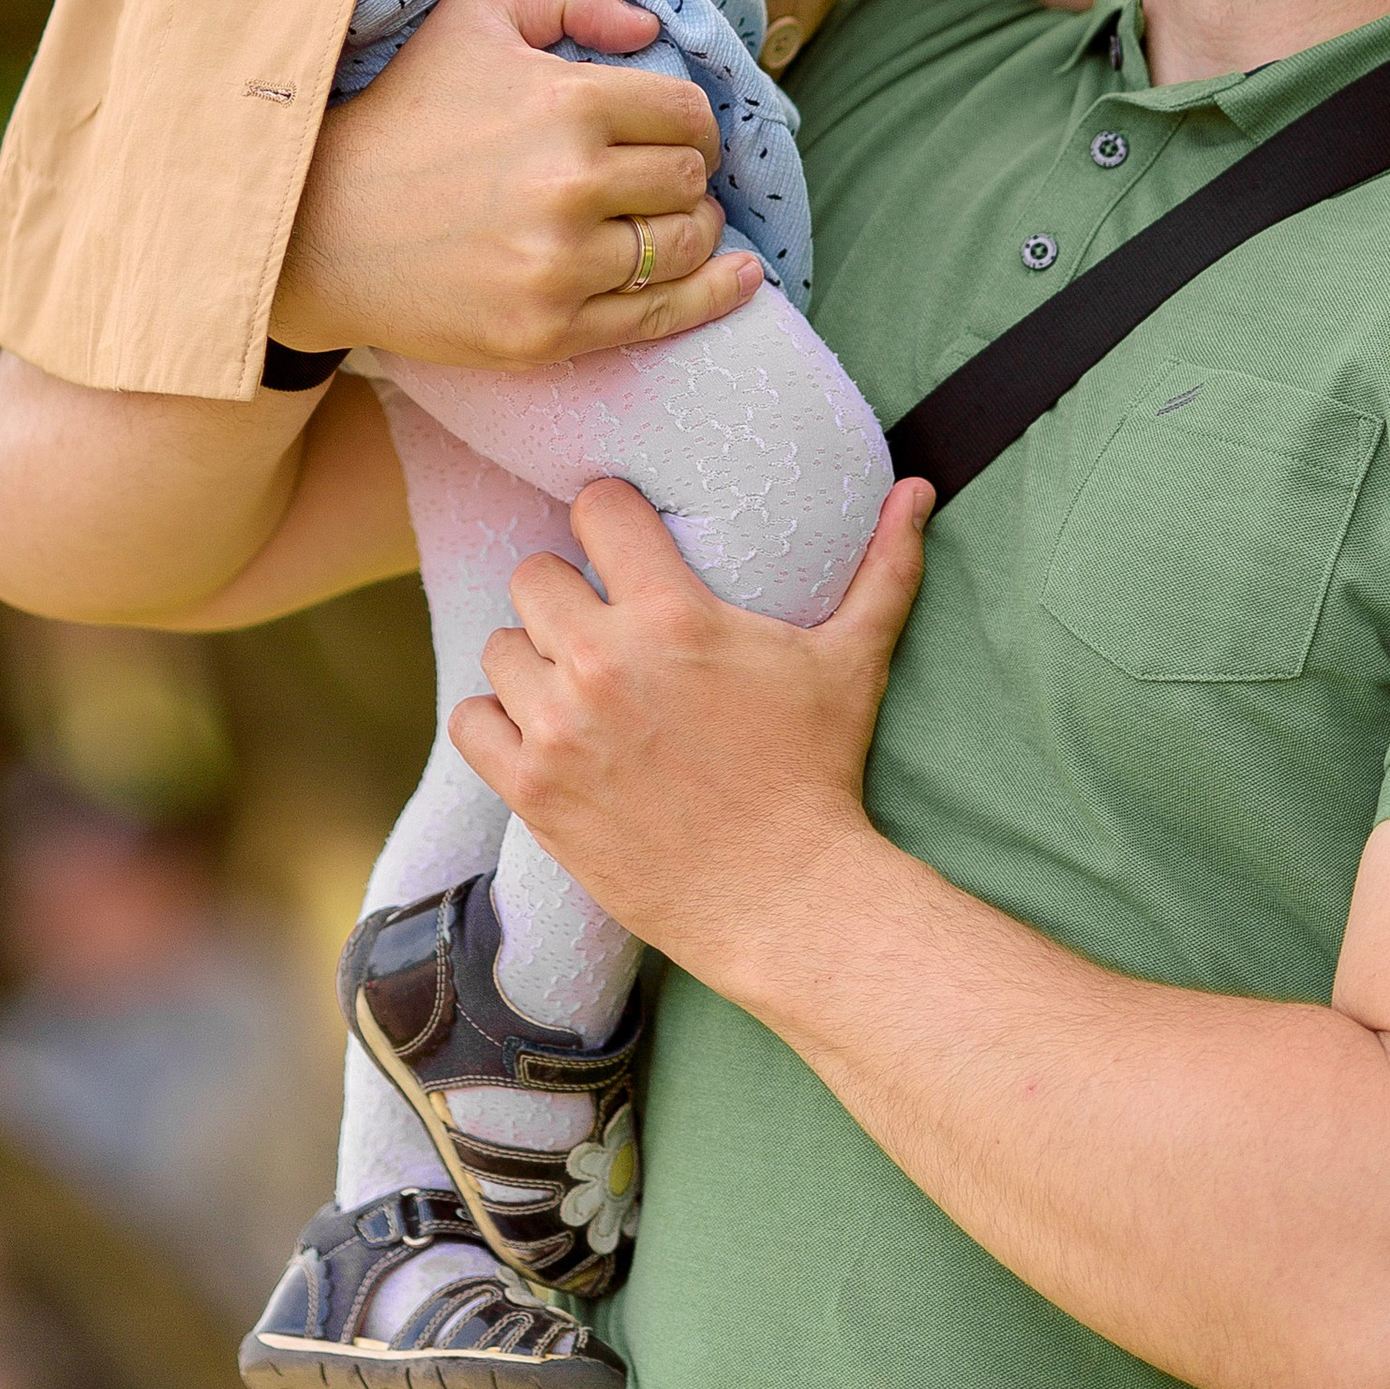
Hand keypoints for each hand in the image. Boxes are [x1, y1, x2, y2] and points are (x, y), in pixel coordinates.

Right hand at [272, 0, 760, 365]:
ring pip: (684, 245)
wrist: (320, 227)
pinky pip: (660, 316)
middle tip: (660, 177)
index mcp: (567, 102)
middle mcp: (572, 185)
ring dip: (690, 230)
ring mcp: (560, 266)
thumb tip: (647, 28)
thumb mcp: (473, 17)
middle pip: (689, 180)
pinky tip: (741, 278)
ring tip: (663, 220)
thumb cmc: (404, 115)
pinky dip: (714, 296)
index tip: (675, 132)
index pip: (688, 113)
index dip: (692, 121)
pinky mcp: (547, 331)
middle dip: (686, 174)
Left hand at [451, 475, 933, 1001]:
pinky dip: (496, 724)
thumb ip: (884, 567)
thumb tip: (919, 489)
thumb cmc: (818, 773)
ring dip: (531, 662)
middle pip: (534, 573)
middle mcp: (603, 661)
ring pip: (498, 646)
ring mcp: (559, 727)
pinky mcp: (532, 789)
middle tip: (602, 628)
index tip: (625, 546)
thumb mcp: (852, 662)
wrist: (785, 899)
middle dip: (567, 595)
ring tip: (576, 688)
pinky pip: (470, 719)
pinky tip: (540, 733)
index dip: (611, 520)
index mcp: (673, 615)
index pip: (597, 508)